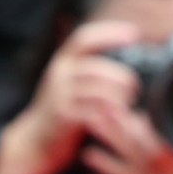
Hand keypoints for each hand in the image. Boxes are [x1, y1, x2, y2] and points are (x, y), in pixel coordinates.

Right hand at [0, 20, 144, 173]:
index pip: (84, 38)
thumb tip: (129, 54)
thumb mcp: (72, 83)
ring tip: (130, 103)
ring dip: (120, 96)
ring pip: (98, 90)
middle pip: (97, 67)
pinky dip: (111, 114)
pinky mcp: (62, 115)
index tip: (134, 34)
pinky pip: (93, 111)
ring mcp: (59, 94)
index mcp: (63, 61)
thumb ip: (93, 69)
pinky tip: (121, 118)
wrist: (37, 140)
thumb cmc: (64, 109)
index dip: (109, 33)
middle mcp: (58, 73)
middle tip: (136, 86)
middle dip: (121, 76)